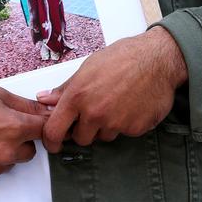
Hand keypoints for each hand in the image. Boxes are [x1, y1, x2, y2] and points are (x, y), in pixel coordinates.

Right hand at [0, 86, 48, 184]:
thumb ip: (25, 105)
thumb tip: (46, 110)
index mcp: (14, 128)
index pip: (43, 130)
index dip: (37, 124)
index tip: (31, 123)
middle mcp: (7, 152)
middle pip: (29, 152)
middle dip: (21, 141)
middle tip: (1, 128)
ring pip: (10, 163)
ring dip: (3, 153)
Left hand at [38, 27, 187, 151]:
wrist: (157, 59)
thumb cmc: (123, 57)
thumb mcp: (88, 67)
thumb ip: (66, 88)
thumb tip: (44, 99)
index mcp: (78, 95)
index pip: (54, 130)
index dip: (52, 141)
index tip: (54, 144)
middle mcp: (94, 112)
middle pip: (81, 139)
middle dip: (85, 129)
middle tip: (95, 111)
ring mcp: (115, 123)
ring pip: (103, 137)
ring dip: (106, 126)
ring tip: (116, 102)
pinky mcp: (134, 129)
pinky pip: (123, 133)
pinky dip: (125, 124)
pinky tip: (131, 105)